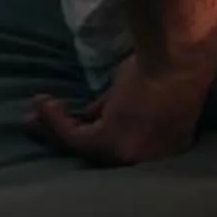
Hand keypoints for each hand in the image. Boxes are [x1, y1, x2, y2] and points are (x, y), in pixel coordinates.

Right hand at [26, 37, 216, 166]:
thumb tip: (91, 114)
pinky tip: (42, 103)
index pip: (126, 148)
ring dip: (56, 126)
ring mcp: (130, 154)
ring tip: (38, 106)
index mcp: (167, 150)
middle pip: (101, 153)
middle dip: (69, 135)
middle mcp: (149, 160)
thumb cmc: (171, 64)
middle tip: (44, 121)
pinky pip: (73, 136)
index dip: (97, 134)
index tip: (79, 124)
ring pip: (84, 146)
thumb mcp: (143, 93)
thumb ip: (117, 109)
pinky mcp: (109, 142)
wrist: (179, 57)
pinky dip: (55, 119)